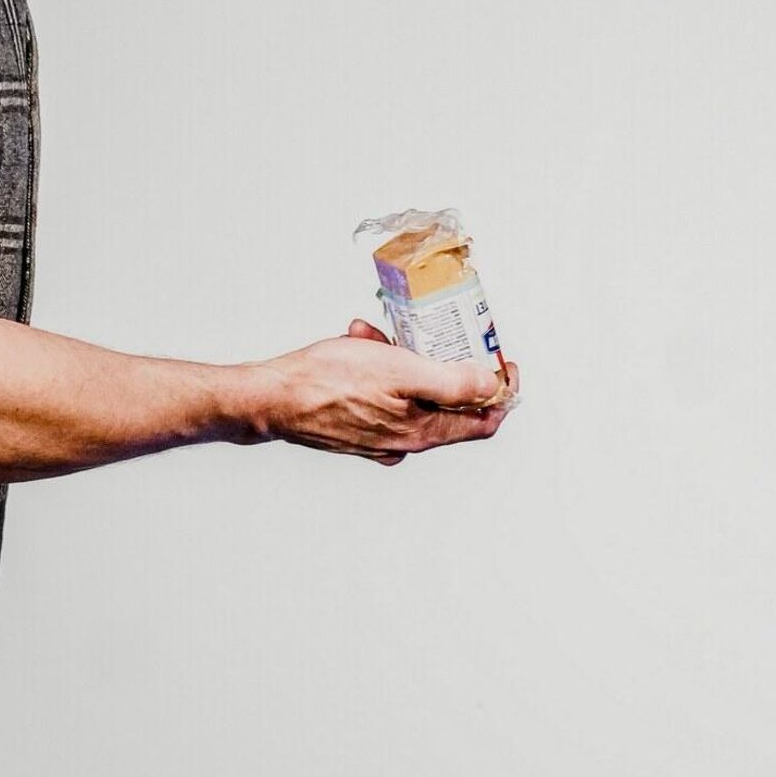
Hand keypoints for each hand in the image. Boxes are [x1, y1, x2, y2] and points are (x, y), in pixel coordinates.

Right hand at [251, 317, 519, 465]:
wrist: (273, 399)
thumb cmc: (328, 382)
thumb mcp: (400, 370)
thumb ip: (451, 383)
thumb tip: (491, 388)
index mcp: (423, 431)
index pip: (484, 420)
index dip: (502, 391)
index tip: (502, 363)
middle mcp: (405, 441)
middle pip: (450, 405)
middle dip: (444, 363)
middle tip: (433, 336)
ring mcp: (380, 438)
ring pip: (413, 395)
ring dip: (405, 360)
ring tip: (381, 335)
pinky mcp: (358, 429)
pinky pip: (384, 397)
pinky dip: (380, 369)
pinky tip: (359, 346)